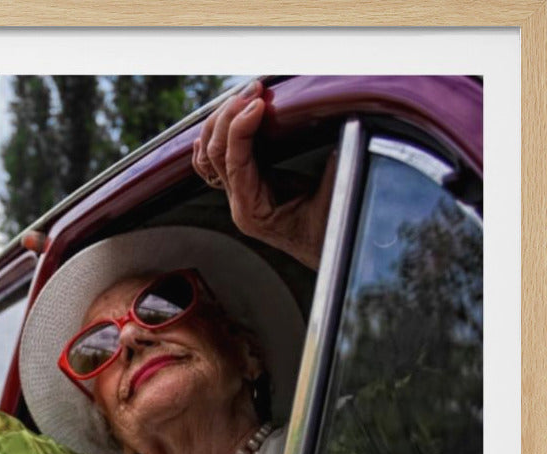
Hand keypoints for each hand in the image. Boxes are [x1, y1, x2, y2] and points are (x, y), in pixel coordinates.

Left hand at [192, 80, 336, 269]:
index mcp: (253, 211)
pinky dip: (219, 136)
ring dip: (223, 121)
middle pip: (214, 154)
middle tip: (253, 90)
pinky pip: (219, 161)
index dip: (241, 128)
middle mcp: (239, 204)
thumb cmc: (338, 233)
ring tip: (245, 94)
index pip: (234, 162)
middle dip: (229, 116)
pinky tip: (225, 116)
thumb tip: (349, 122)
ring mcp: (240, 197)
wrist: (334, 256)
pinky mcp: (248, 188)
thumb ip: (337, 162)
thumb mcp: (340, 195)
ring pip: (210, 155)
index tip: (259, 102)